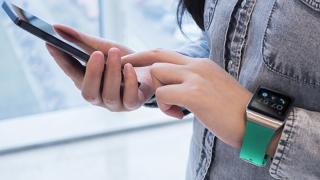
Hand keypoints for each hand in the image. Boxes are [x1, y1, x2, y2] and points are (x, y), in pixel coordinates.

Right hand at [46, 25, 153, 110]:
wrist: (150, 68)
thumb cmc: (124, 59)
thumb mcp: (104, 47)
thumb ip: (82, 40)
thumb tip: (56, 27)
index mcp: (88, 82)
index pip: (71, 73)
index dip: (61, 60)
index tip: (51, 43)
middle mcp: (99, 96)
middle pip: (88, 92)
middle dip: (92, 73)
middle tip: (96, 54)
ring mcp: (116, 103)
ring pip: (109, 95)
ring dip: (111, 73)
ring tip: (115, 54)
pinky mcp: (133, 104)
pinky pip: (129, 98)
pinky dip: (129, 81)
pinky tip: (129, 67)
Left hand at [122, 49, 251, 147]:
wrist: (256, 122)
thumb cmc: (232, 110)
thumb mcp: (211, 87)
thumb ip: (192, 83)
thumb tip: (170, 88)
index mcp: (200, 63)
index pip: (166, 53)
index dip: (145, 56)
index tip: (130, 62)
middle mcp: (197, 65)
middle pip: (156, 55)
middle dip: (136, 63)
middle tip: (126, 77)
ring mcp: (196, 77)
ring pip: (157, 74)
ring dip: (157, 93)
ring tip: (172, 108)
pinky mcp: (195, 94)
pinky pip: (163, 95)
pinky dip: (164, 107)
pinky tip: (179, 116)